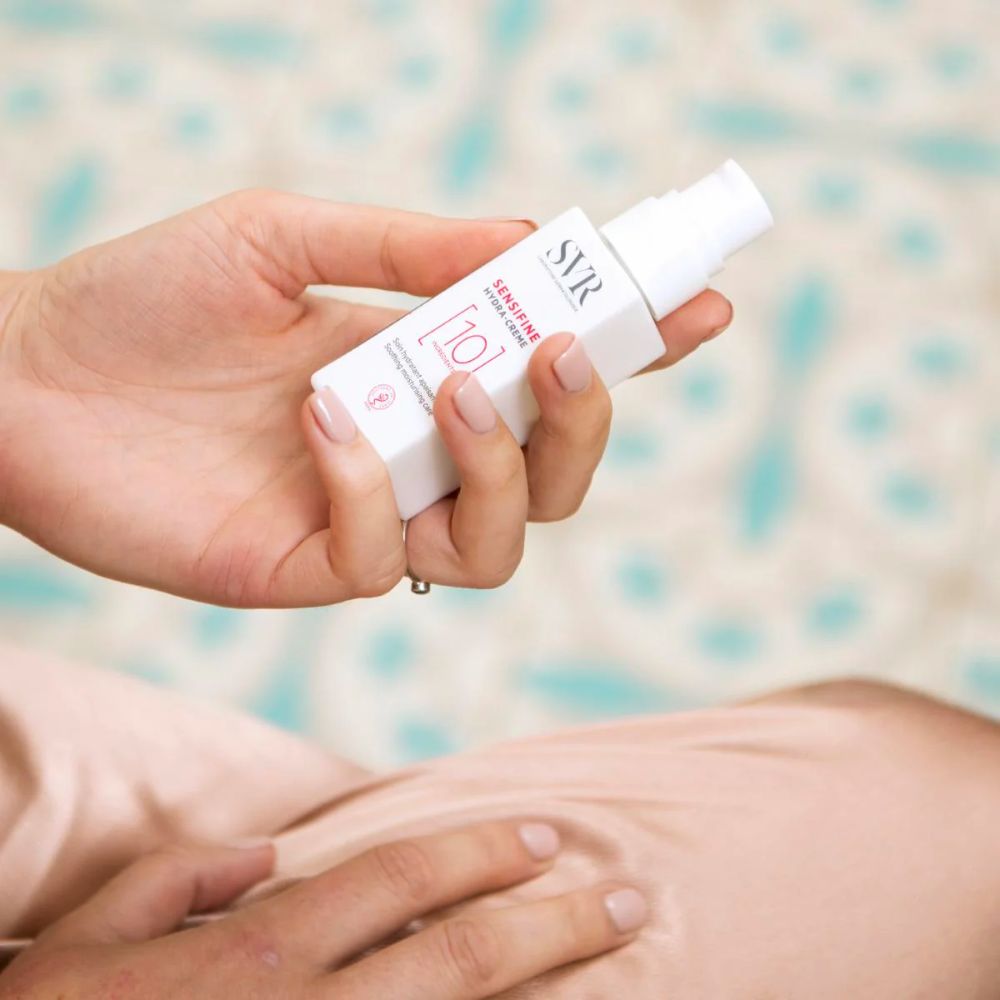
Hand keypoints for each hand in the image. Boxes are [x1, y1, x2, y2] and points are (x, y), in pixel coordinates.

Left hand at [0, 191, 730, 604]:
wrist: (25, 374)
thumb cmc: (151, 297)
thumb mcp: (291, 239)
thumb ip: (411, 249)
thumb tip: (531, 238)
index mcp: (420, 370)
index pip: (550, 374)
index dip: (634, 349)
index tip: (700, 309)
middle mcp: (411, 455)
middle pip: (557, 477)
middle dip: (585, 421)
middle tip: (558, 350)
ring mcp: (366, 518)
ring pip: (499, 544)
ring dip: (499, 467)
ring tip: (446, 385)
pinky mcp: (306, 570)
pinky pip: (381, 559)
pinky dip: (369, 489)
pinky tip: (317, 423)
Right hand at [0, 822, 646, 998]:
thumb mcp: (88, 937)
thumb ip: (177, 878)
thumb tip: (265, 853)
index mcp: (255, 953)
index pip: (398, 879)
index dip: (479, 851)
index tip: (543, 835)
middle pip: (462, 955)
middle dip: (554, 920)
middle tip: (628, 893)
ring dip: (553, 992)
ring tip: (625, 959)